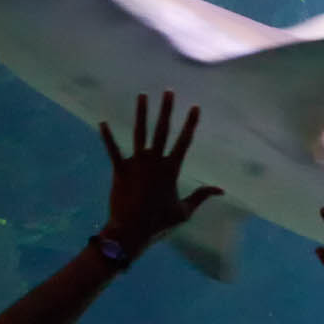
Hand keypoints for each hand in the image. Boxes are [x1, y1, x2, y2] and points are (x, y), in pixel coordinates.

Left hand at [98, 91, 222, 257]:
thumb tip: (221, 190)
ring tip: (142, 96)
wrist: (131, 232)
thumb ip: (201, 196)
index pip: (184, 142)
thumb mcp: (184, 211)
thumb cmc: (159, 223)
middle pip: (162, 130)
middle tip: (168, 92)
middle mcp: (154, 162)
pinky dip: (107, 137)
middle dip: (166, 110)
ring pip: (139, 133)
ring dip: (141, 114)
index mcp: (171, 170)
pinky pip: (113, 150)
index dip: (190, 123)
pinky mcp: (119, 170)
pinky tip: (102, 123)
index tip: (195, 107)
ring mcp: (136, 164)